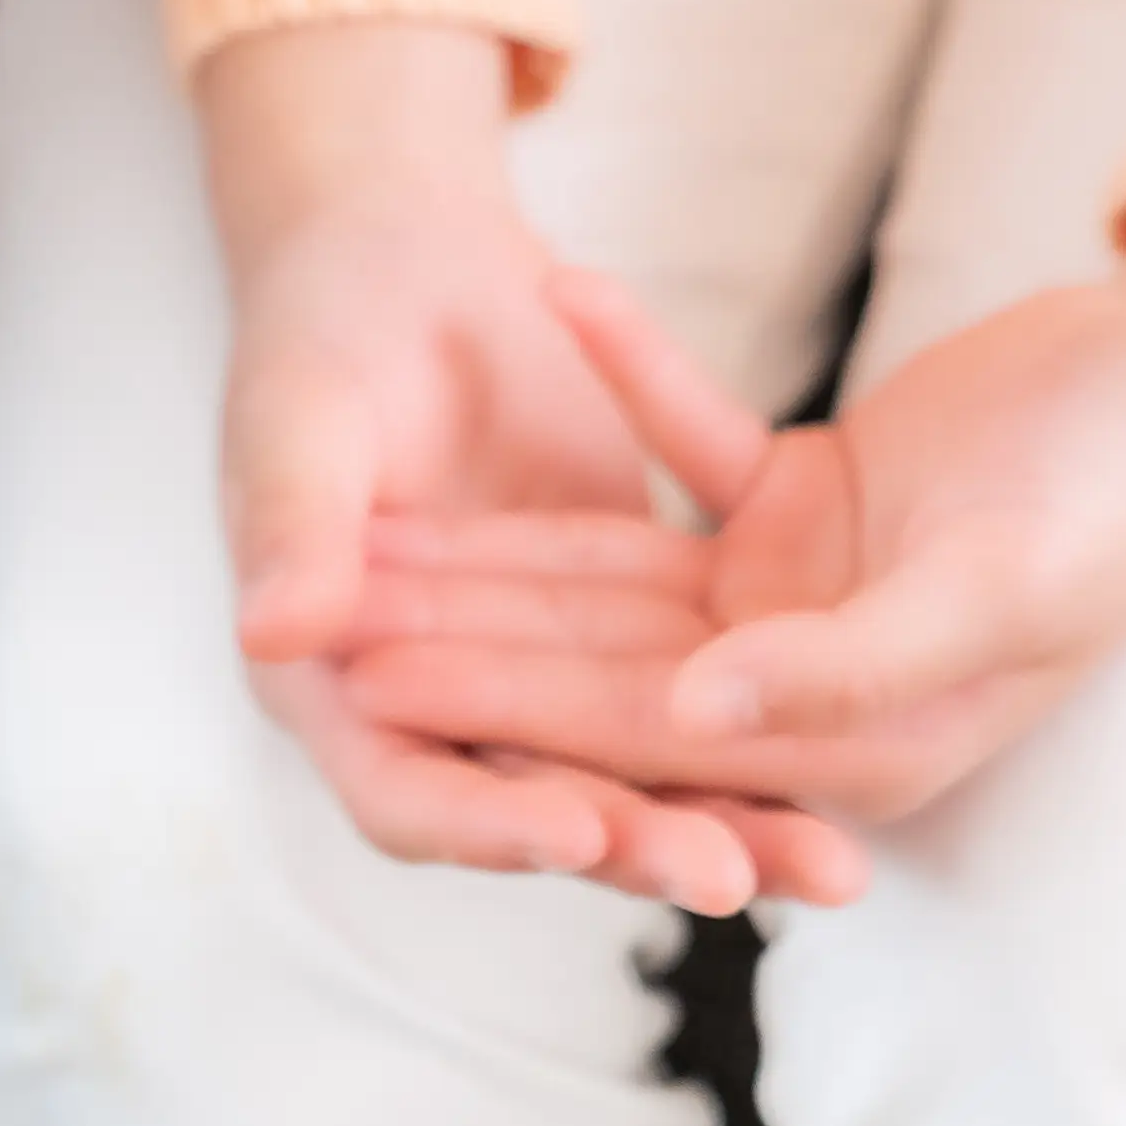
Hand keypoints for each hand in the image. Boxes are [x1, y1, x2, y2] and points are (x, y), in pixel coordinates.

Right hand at [199, 22, 866, 914]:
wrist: (406, 253)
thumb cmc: (324, 327)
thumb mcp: (300, 416)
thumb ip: (292, 526)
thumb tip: (274, 637)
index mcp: (327, 681)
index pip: (404, 788)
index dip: (486, 819)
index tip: (578, 830)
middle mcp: (431, 709)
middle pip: (536, 807)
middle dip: (638, 846)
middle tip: (730, 872)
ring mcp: (532, 676)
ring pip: (630, 772)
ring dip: (720, 817)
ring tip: (825, 862)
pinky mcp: (620, 631)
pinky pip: (694, 692)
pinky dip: (762, 722)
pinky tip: (850, 758)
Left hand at [348, 190, 1125, 829]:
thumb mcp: (998, 588)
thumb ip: (842, 664)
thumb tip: (692, 721)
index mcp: (863, 743)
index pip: (641, 729)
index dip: (500, 696)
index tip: (372, 665)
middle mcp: (817, 679)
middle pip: (601, 653)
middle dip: (462, 625)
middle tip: (323, 587)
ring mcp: (812, 584)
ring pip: (619, 563)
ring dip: (503, 529)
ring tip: (374, 494)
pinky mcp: (819, 487)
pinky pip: (694, 435)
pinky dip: (635, 367)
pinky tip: (556, 290)